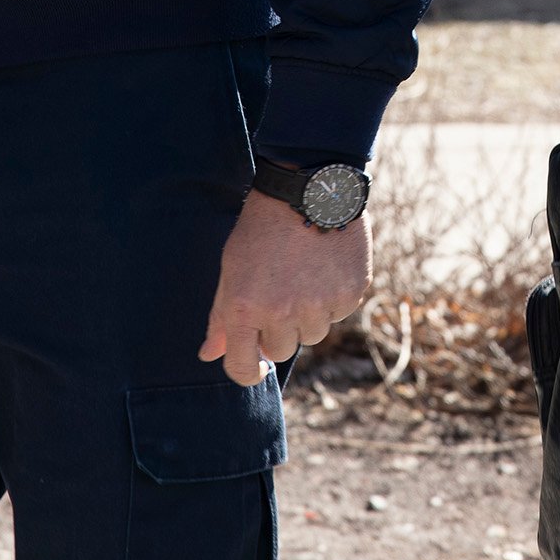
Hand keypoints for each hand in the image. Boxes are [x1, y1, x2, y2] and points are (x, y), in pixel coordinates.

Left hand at [197, 190, 369, 387]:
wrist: (307, 187)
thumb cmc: (261, 229)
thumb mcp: (231, 269)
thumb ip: (221, 317)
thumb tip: (209, 355)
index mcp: (245, 308)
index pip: (244, 368)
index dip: (249, 372)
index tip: (257, 366)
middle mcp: (283, 312)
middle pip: (283, 349)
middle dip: (280, 329)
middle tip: (281, 292)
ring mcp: (320, 304)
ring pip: (314, 333)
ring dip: (309, 313)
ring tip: (304, 274)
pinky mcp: (350, 293)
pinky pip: (339, 312)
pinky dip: (333, 297)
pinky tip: (325, 266)